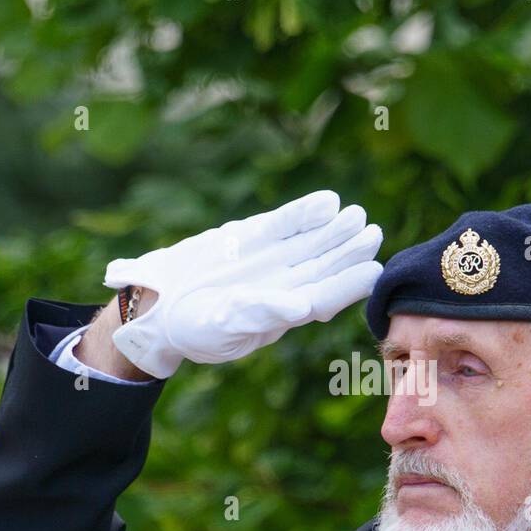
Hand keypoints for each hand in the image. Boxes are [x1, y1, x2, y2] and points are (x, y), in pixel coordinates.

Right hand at [104, 190, 382, 377]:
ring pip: (310, 241)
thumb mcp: (225, 326)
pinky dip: (304, 212)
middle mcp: (285, 284)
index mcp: (285, 313)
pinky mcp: (254, 237)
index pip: (325, 296)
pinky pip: (284, 223)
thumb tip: (304, 307)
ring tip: (356, 215)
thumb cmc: (194, 328)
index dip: (348, 284)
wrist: (158, 304)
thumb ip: (263, 313)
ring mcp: (271, 258)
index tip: (372, 271)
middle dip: (349, 251)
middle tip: (372, 234)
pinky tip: (326, 202)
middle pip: (325, 265)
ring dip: (334, 229)